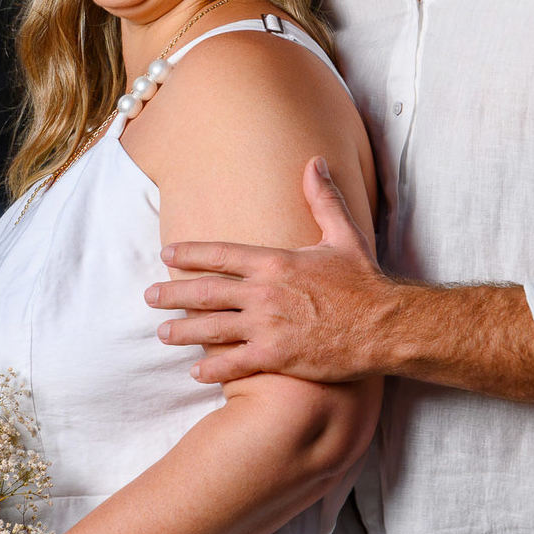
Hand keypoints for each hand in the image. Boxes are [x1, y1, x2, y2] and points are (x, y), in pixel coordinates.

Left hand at [145, 157, 393, 383]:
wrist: (384, 326)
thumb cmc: (363, 282)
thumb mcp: (344, 234)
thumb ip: (323, 198)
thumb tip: (315, 161)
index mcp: (275, 262)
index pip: (221, 254)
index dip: (190, 254)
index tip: (167, 255)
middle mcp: (264, 293)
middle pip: (207, 292)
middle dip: (174, 293)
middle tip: (149, 297)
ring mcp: (268, 327)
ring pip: (213, 329)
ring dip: (184, 331)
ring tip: (162, 333)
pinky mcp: (277, 357)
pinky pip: (235, 364)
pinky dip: (212, 368)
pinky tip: (195, 371)